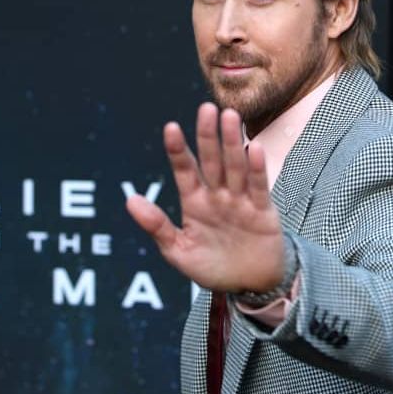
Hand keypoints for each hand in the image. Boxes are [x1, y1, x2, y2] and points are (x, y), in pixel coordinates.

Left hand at [125, 102, 286, 292]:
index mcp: (194, 202)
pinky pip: (258, 187)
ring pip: (235, 167)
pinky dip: (257, 169)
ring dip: (233, 143)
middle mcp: (217, 195)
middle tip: (206, 108)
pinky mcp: (262, 211)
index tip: (171, 128)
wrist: (249, 286)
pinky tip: (255, 148)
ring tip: (230, 117)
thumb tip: (130, 200)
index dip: (178, 151)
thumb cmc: (212, 267)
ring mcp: (240, 201)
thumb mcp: (179, 252)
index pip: (185, 171)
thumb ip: (157, 226)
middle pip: (211, 161)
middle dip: (208, 136)